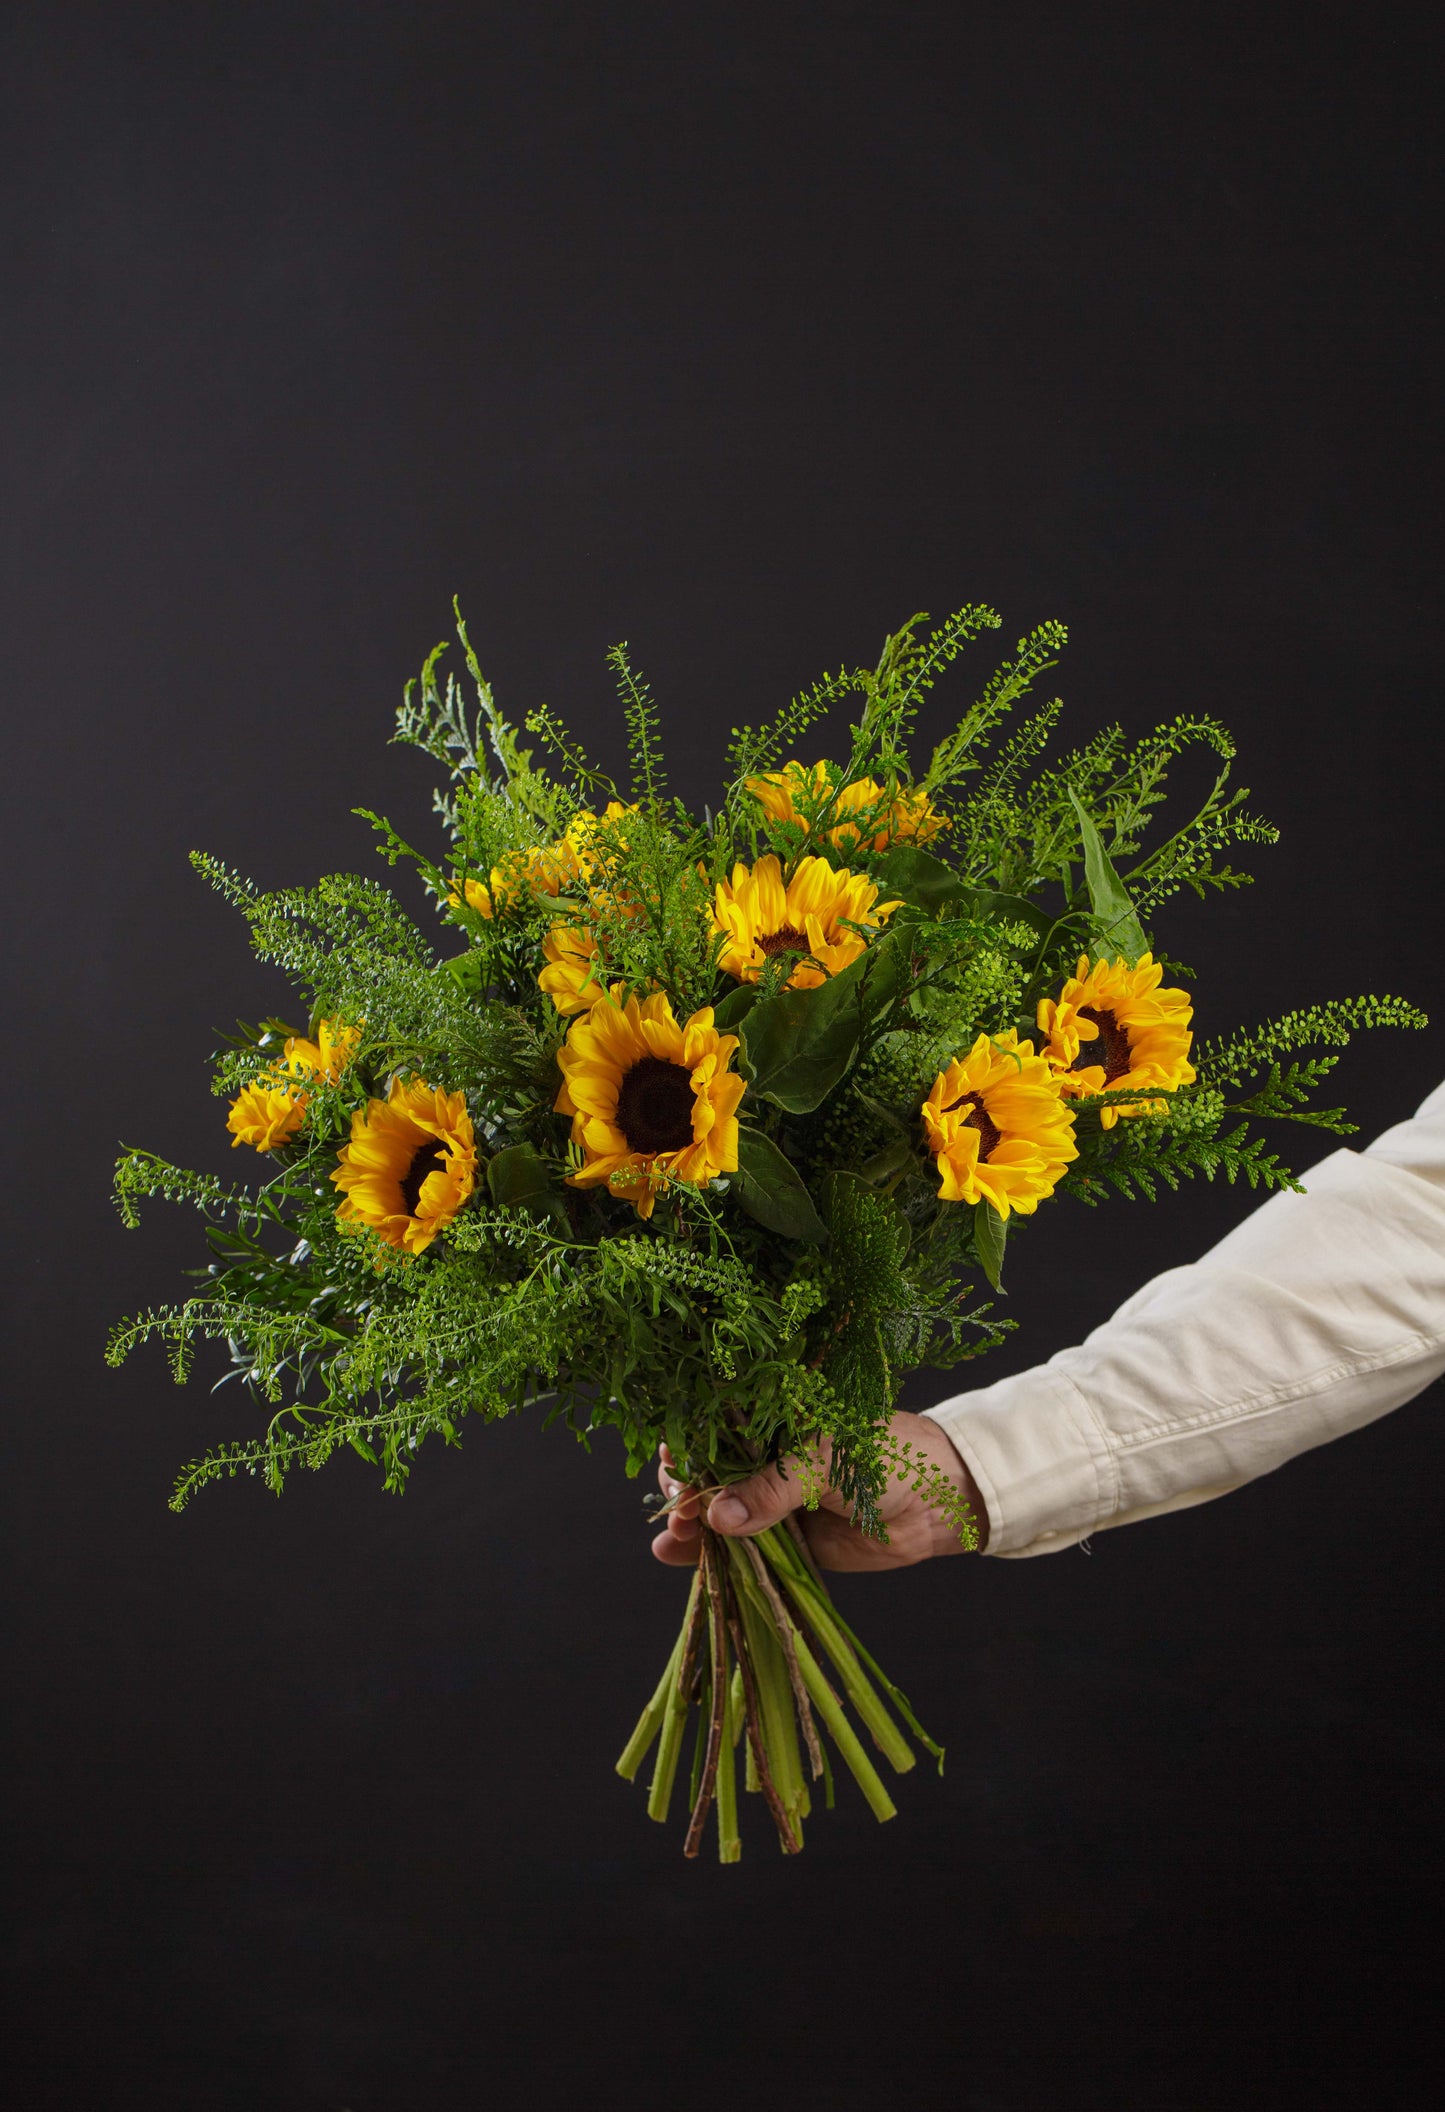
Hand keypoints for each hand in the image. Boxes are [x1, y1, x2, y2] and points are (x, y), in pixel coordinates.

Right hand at [650, 1410, 988, 1570]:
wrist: (941, 1501)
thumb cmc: (890, 1456)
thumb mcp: (827, 1462)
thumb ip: (773, 1489)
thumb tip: (719, 1515)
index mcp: (777, 1420)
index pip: (719, 1428)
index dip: (692, 1446)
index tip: (674, 1463)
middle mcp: (768, 1459)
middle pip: (710, 1474)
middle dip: (687, 1491)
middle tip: (680, 1511)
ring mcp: (774, 1502)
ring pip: (718, 1514)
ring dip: (689, 1526)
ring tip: (672, 1539)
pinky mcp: (785, 1540)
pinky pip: (739, 1547)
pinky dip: (708, 1553)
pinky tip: (676, 1554)